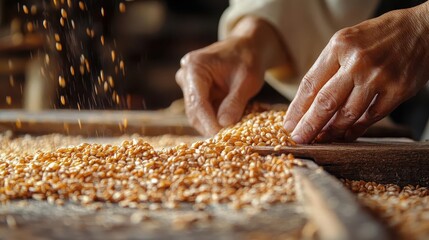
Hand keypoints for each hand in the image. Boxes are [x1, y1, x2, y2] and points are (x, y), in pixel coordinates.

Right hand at [177, 17, 288, 135]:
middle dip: (210, 126)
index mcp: (195, 67)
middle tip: (227, 141)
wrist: (247, 47)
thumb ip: (235, 102)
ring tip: (230, 135)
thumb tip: (223, 125)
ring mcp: (189, 85)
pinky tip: (228, 127)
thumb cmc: (248, 59)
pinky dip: (215, 121)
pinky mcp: (195, 94)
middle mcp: (186, 76)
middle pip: (194, 111)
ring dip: (212, 125)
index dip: (208, 122)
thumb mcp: (247, 81)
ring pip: (197, 115)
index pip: (197, 102)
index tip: (219, 137)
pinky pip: (203, 113)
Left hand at [284, 3, 428, 142]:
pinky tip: (344, 136)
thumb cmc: (380, 37)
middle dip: (308, 126)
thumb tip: (308, 103)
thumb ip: (329, 68)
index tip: (289, 124)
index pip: (310, 83)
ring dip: (331, 131)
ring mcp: (378, 77)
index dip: (297, 108)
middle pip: (325, 102)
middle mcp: (357, 62)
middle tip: (298, 139)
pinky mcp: (397, 91)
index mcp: (339, 46)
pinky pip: (370, 118)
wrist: (422, 30)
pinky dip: (355, 130)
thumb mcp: (347, 41)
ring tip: (320, 140)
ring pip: (347, 114)